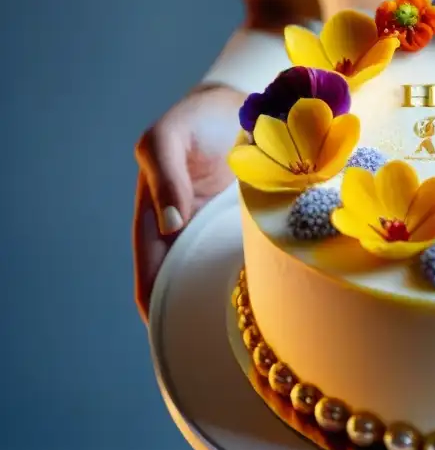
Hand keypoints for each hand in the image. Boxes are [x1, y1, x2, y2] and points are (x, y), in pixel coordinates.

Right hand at [133, 84, 245, 323]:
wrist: (242, 102)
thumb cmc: (196, 120)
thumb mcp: (168, 139)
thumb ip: (165, 179)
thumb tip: (169, 227)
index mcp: (156, 217)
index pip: (150, 271)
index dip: (154, 302)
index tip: (165, 333)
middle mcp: (186, 231)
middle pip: (184, 283)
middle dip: (192, 313)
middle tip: (208, 346)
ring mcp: (217, 231)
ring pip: (215, 276)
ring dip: (223, 301)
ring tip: (240, 334)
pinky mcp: (249, 226)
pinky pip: (246, 259)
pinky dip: (253, 279)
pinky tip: (269, 298)